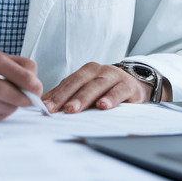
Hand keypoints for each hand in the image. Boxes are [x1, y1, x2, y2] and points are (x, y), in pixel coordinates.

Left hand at [42, 62, 162, 113]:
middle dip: (65, 96)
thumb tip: (46, 106)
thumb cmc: (108, 90)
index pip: (68, 82)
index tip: (44, 107)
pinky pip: (119, 91)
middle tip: (54, 109)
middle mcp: (99, 70)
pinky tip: (103, 106)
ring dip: (84, 98)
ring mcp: (114, 76)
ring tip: (72, 109)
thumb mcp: (90, 90)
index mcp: (87, 71)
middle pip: (79, 83)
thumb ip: (71, 96)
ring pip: (96, 86)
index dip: (56, 94)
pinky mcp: (129, 85)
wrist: (137, 84)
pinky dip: (110, 98)